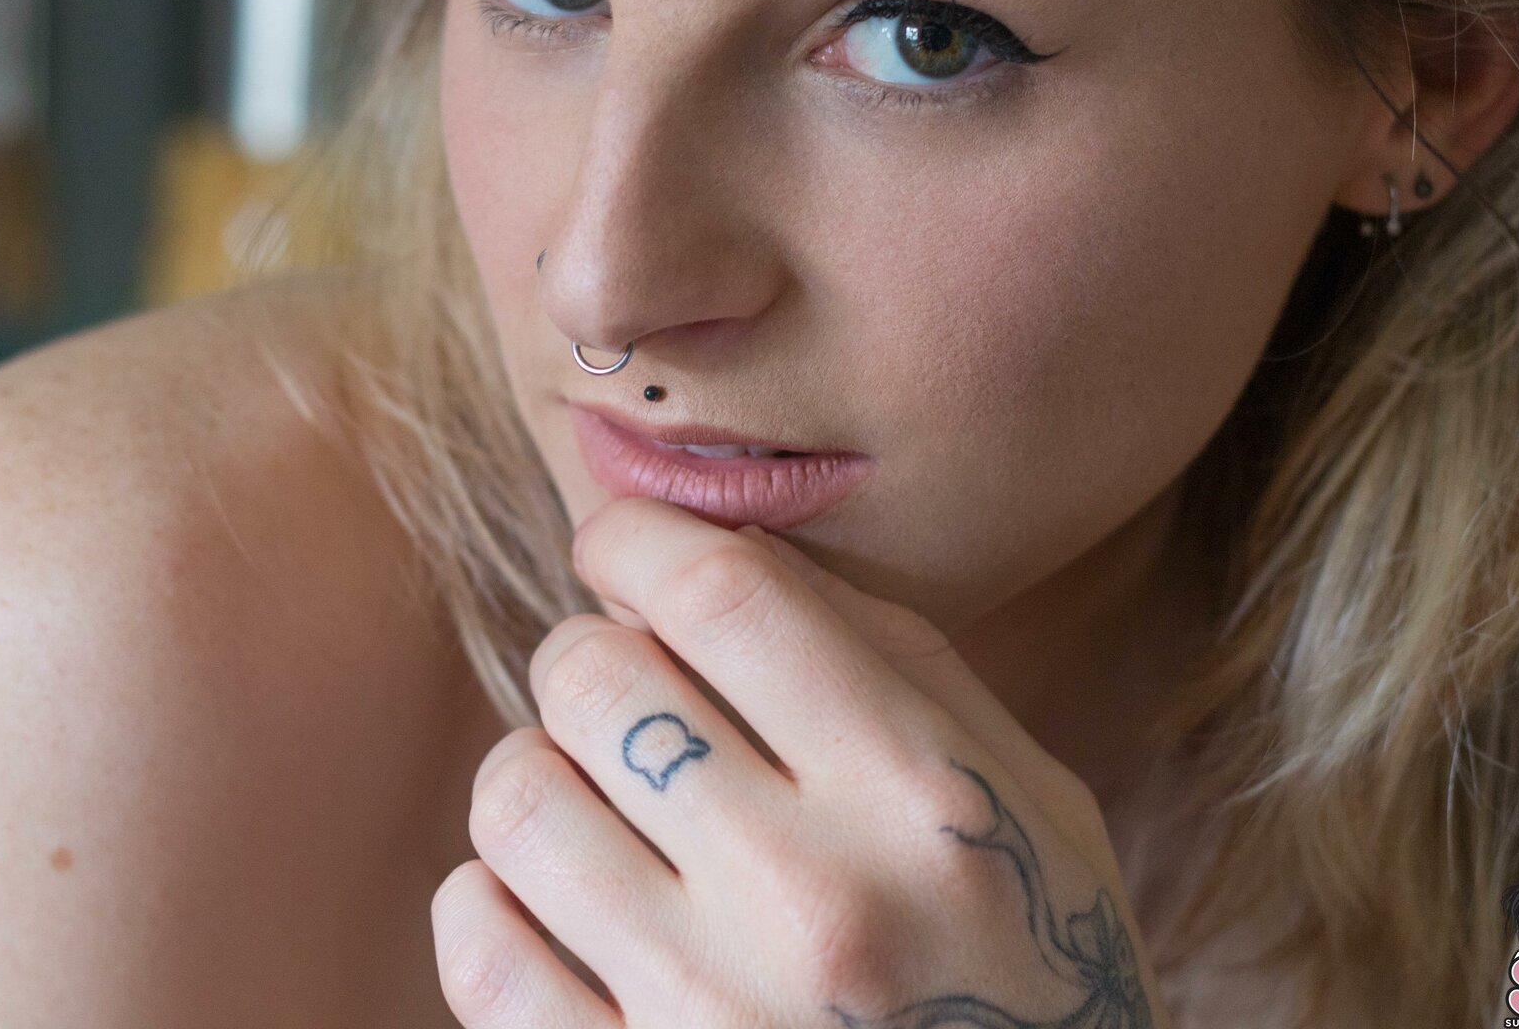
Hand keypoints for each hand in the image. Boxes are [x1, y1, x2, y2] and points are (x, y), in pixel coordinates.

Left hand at [431, 495, 1168, 1027]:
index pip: (722, 592)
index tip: (619, 547)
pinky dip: (490, 900)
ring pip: (517, 797)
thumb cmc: (1039, 979)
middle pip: (596, 676)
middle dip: (586, 653)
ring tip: (591, 802)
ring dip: (539, 774)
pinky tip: (553, 904)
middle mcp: (816, 902)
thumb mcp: (1030, 805)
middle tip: (618, 688)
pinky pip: (479, 944)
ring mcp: (712, 1013)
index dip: (637, 538)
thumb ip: (900, 661)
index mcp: (924, 801)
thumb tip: (731, 542)